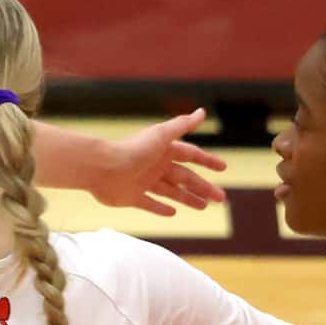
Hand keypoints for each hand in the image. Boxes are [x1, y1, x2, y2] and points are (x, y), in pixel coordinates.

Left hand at [93, 109, 229, 216]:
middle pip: (185, 177)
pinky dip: (161, 208)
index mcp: (164, 150)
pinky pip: (150, 204)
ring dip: (188, 198)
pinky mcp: (132, 197)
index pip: (192, 155)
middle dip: (203, 187)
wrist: (102, 168)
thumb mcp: (161, 135)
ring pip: (172, 192)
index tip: (223, 168)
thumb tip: (202, 111)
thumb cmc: (133, 150)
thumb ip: (182, 125)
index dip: (207, 161)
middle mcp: (156, 166)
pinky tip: (173, 212)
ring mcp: (144, 182)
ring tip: (204, 207)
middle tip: (221, 198)